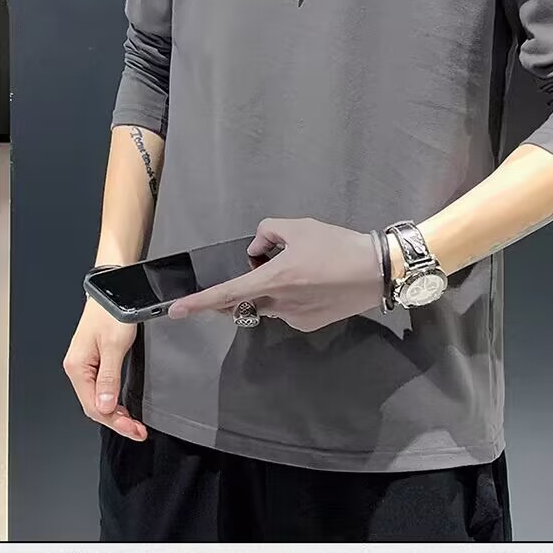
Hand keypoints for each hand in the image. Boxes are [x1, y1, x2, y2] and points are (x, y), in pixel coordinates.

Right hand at [63, 297, 146, 440]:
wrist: (112, 288)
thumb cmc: (112, 311)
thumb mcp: (115, 345)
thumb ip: (109, 377)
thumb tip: (104, 407)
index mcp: (78, 367)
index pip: (93, 406)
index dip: (115, 421)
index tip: (134, 430)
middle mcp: (78, 368)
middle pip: (94, 406)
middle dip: (117, 421)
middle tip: (138, 431)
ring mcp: (86, 365)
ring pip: (98, 398)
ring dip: (115, 413)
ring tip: (134, 424)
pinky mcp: (96, 360)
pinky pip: (102, 388)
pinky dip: (113, 401)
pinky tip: (124, 407)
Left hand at [168, 217, 382, 331]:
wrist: (376, 271)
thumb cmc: (337, 246)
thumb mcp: (300, 226)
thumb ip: (269, 232)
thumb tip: (256, 250)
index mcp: (273, 280)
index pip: (227, 294)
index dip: (199, 302)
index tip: (176, 311)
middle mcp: (279, 304)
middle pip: (245, 301)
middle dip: (240, 289)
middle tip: (259, 267)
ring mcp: (293, 318)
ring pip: (268, 305)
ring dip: (270, 290)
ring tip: (302, 270)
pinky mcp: (308, 325)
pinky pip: (287, 312)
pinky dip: (290, 299)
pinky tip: (314, 285)